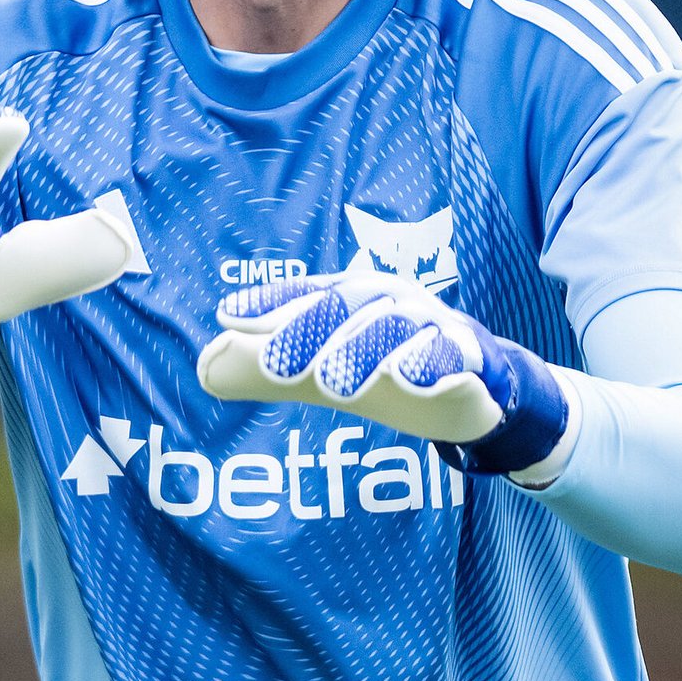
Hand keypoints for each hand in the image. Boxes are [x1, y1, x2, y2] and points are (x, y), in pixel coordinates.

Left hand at [197, 272, 569, 475]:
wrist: (478, 385)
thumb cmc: (386, 366)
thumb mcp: (320, 370)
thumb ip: (264, 368)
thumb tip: (203, 369)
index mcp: (350, 296)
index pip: (304, 296)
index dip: (268, 304)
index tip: (229, 315)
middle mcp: (388, 301)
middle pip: (343, 309)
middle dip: (305, 331)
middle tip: (271, 365)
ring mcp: (431, 326)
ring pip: (394, 330)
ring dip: (363, 351)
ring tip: (331, 382)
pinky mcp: (468, 358)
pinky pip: (451, 357)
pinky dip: (432, 364)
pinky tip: (410, 380)